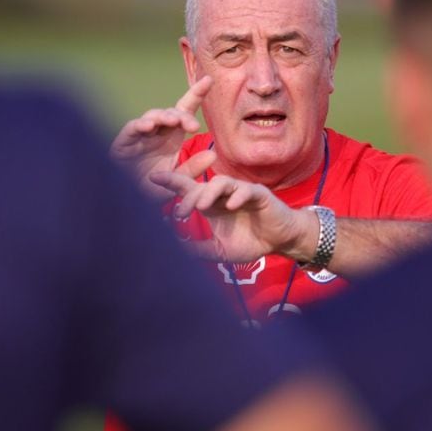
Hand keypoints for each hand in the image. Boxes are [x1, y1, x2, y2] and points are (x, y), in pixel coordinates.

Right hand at [111, 76, 213, 197]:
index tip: (209, 81)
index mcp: (172, 136)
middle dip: (182, 116)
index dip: (196, 95)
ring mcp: (141, 135)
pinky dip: (140, 125)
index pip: (185, 111)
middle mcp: (158, 132)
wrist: (128, 201)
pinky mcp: (124, 142)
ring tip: (173, 121)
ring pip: (153, 116)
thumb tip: (212, 155)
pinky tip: (148, 126)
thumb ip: (193, 168)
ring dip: (163, 116)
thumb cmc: (152, 187)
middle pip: (171, 113)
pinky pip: (132, 128)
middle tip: (192, 126)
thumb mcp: (177, 180)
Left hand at [150, 171, 317, 264]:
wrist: (279, 241)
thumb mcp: (219, 250)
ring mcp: (240, 192)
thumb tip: (174, 252)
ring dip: (210, 191)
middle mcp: (222, 195)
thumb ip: (198, 249)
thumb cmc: (249, 241)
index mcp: (211, 204)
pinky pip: (247, 190)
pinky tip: (232, 205)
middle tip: (180, 211)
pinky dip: (238, 196)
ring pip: (222, 182)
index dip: (172, 181)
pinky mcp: (259, 194)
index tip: (152, 177)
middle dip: (189, 195)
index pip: (189, 189)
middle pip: (202, 185)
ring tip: (202, 205)